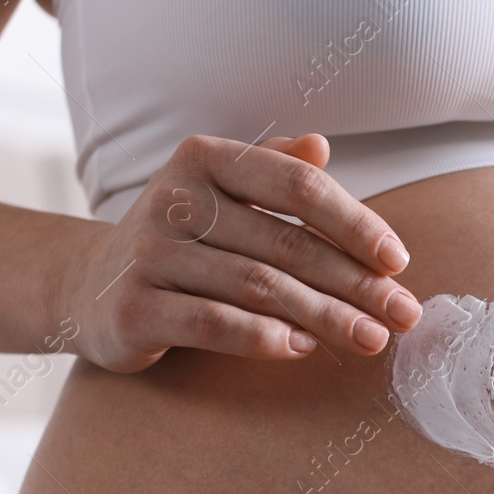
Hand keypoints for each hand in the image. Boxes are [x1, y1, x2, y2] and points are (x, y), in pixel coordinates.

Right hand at [61, 133, 420, 372]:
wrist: (90, 287)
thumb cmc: (186, 240)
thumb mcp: (226, 193)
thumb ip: (276, 170)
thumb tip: (322, 145)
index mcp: (206, 160)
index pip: (298, 187)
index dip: (356, 224)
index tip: (398, 262)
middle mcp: (173, 199)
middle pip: (288, 244)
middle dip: (356, 283)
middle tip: (403, 314)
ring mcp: (148, 254)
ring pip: (260, 288)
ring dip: (326, 316)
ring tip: (371, 337)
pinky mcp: (132, 308)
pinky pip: (214, 323)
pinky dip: (265, 338)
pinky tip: (303, 347)